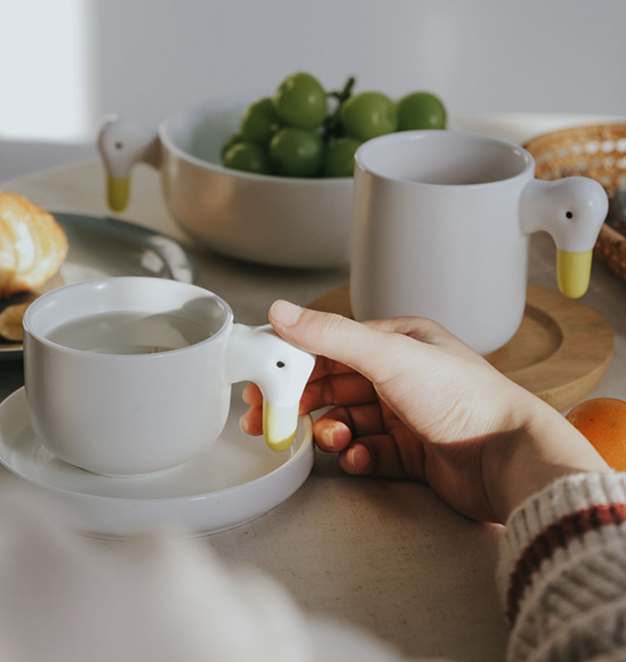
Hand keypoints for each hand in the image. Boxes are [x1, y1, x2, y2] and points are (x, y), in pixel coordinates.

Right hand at [241, 301, 607, 522]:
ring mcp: (404, 415)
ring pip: (346, 420)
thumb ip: (330, 335)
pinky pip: (366, 451)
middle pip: (332, 385)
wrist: (509, 459)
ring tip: (330, 440)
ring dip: (329, 431)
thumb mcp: (389, 356)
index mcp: (396, 342)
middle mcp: (399, 375)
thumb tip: (280, 310)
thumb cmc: (462, 398)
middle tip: (268, 419)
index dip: (292, 361)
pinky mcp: (410, 452)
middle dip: (300, 402)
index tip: (262, 378)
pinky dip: (355, 456)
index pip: (330, 345)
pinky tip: (358, 458)